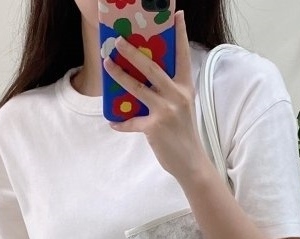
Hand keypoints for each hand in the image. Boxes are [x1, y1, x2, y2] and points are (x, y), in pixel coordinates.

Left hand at [103, 11, 210, 185]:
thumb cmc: (184, 134)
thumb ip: (168, 93)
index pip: (182, 56)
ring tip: (107, 64)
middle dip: (132, 52)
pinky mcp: (154, 127)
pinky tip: (113, 122)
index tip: (177, 15)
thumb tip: (144, 82)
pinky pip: (132, 121)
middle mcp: (177, 95)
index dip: (180, 34)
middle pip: (151, 67)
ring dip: (119, 75)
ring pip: (137, 88)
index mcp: (185, 87)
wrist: (191, 163)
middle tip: (118, 40)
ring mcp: (166, 110)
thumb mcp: (182, 108)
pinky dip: (121, 123)